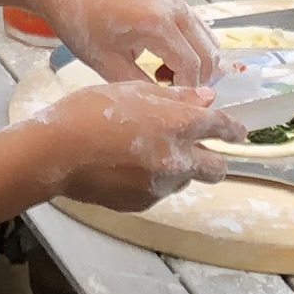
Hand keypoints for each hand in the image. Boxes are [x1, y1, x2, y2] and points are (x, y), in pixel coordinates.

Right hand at [28, 79, 226, 209]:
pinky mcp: (142, 203)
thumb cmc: (89, 111)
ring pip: (185, 180)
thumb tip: (205, 100)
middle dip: (215, 159)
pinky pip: (159, 191)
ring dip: (178, 168)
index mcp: (178, 125)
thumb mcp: (132, 90)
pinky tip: (127, 168)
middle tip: (201, 150)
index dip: (234, 129)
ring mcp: (160, 186)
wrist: (53, 153)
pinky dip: (153, 180)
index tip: (239, 131)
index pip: (221, 127)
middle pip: (216, 169)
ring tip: (147, 153)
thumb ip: (174, 97)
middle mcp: (177, 159)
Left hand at [33, 0, 219, 88]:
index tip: (171, 106)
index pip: (192, 66)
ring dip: (196, 64)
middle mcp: (174, 8)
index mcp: (157, 24)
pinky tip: (163, 60)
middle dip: (197, 80)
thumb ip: (141, 86)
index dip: (186, 92)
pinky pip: (196, 29)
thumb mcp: (108, 64)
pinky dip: (191, 49)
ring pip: (207, 41)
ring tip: (164, 77)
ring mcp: (176, 0)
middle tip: (170, 96)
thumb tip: (166, 104)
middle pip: (208, 54)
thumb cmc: (82, 25)